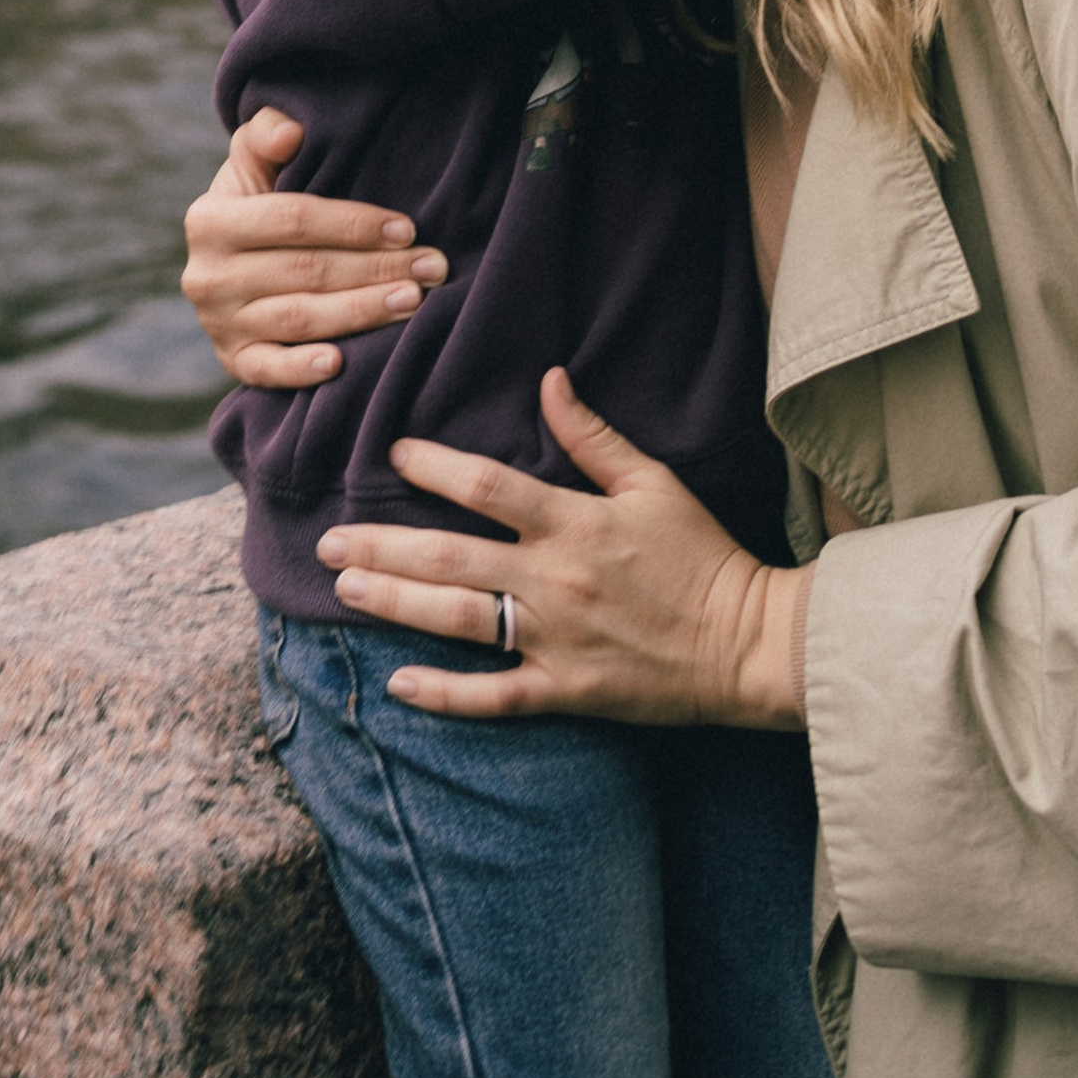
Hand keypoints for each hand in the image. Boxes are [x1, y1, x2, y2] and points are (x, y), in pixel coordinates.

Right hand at [180, 106, 448, 388]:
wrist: (228, 264)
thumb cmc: (258, 203)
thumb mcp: (252, 163)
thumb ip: (265, 136)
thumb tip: (292, 131)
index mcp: (210, 220)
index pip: (293, 219)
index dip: (353, 223)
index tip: (407, 228)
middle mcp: (207, 275)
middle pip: (306, 271)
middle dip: (376, 268)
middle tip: (432, 267)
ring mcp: (219, 324)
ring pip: (299, 319)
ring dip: (361, 312)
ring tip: (413, 301)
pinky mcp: (233, 362)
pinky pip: (268, 371)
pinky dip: (303, 370)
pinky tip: (342, 364)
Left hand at [317, 368, 812, 728]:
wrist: (749, 644)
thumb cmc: (703, 555)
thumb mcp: (653, 482)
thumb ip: (593, 436)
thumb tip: (548, 379)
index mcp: (574, 523)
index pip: (487, 488)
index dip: (434, 468)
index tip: (392, 454)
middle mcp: (555, 581)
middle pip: (451, 559)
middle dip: (383, 547)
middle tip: (327, 539)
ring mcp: (557, 641)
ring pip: (459, 622)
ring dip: (396, 605)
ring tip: (344, 589)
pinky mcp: (568, 692)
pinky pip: (495, 698)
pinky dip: (444, 695)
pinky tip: (397, 685)